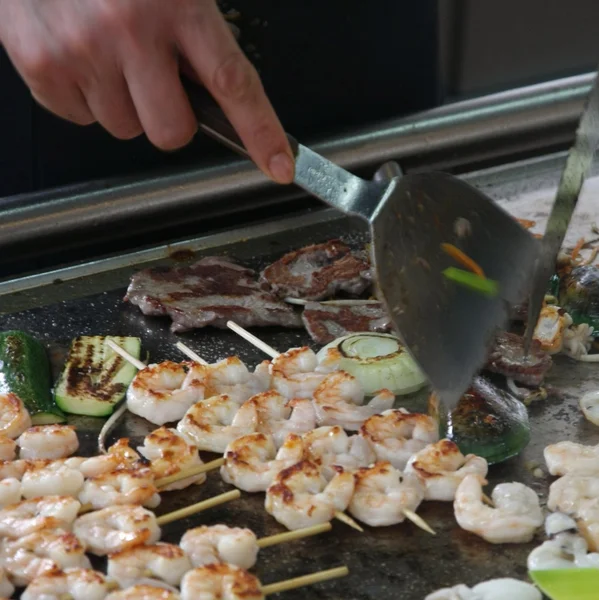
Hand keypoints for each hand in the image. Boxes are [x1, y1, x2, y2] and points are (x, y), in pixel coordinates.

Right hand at [0, 0, 293, 182]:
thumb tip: (222, 95)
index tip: (282, 166)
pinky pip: (80, 118)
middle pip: (172, 132)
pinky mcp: (41, 64)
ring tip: (109, 53)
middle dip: (171, 118)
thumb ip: (199, 34)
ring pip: (125, 129)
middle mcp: (129, 29)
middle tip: (157, 80)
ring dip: (125, 103)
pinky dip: (85, 96)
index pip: (233, 84)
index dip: (262, 133)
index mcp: (177, 2)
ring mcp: (81, 50)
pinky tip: (80, 54)